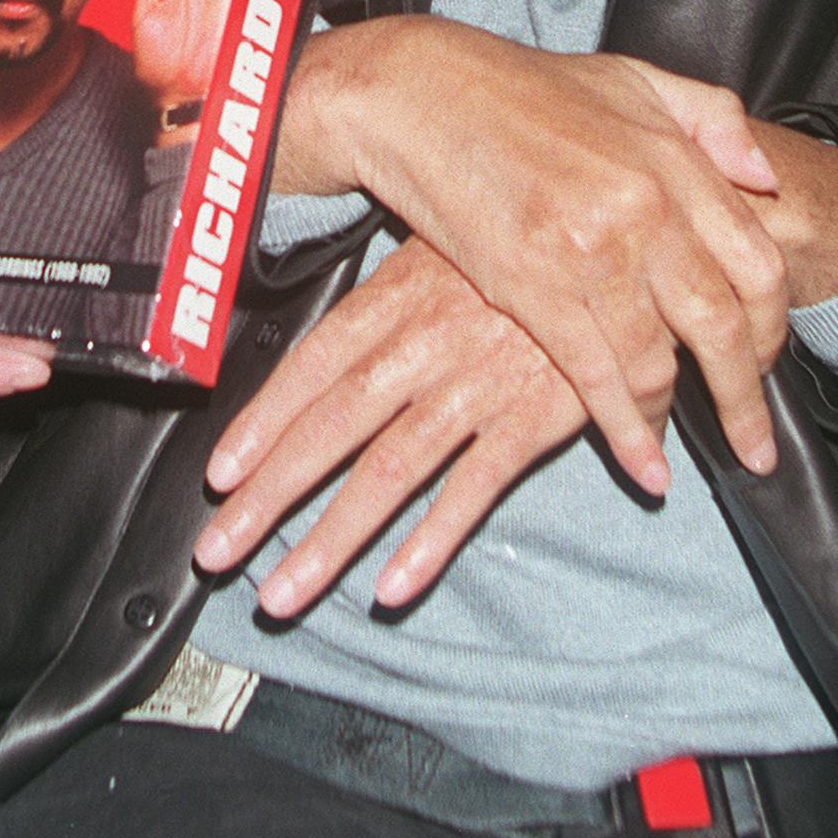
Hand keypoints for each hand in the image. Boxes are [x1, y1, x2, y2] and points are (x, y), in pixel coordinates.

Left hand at [195, 236, 584, 615]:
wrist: (618, 242)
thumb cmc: (527, 242)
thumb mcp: (446, 248)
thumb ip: (391, 309)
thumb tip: (331, 366)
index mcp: (396, 299)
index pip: (309, 368)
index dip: (261, 425)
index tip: (220, 477)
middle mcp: (425, 343)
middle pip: (330, 429)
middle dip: (268, 498)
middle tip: (218, 551)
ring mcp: (478, 383)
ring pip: (388, 470)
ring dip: (329, 540)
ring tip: (283, 595)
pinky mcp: (535, 415)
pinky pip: (473, 487)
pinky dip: (431, 540)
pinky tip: (392, 586)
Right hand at [275, 22, 788, 491]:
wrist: (421, 97)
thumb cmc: (523, 88)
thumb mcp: (633, 77)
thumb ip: (711, 119)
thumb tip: (766, 175)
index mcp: (673, 162)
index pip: (758, 263)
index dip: (773, 326)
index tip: (767, 361)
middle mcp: (644, 211)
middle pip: (722, 326)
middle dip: (745, 398)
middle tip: (755, 445)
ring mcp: (589, 254)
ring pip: (659, 363)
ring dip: (677, 419)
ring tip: (686, 450)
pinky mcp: (532, 290)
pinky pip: (595, 380)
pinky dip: (627, 433)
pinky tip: (645, 467)